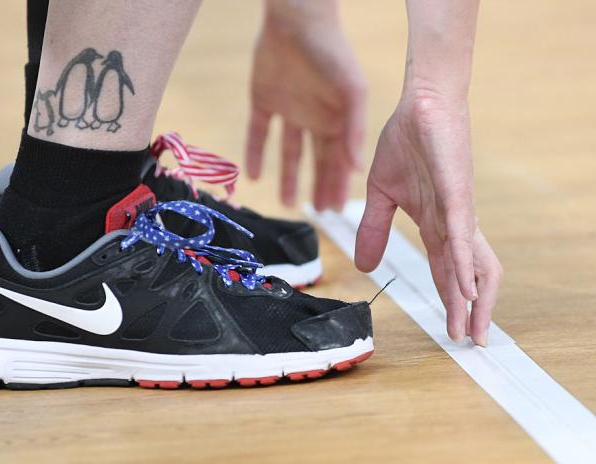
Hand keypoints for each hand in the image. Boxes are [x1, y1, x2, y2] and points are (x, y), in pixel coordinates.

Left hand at [246, 3, 366, 209]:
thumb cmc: (332, 53)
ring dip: (289, 177)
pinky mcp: (263, 100)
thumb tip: (358, 169)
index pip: (337, 160)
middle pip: (316, 161)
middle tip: (319, 213)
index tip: (336, 211)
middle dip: (319, 186)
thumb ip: (354, 130)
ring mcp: (289, 110)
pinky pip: (259, 133)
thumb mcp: (351, 92)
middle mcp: (314, 118)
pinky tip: (254, 176)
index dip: (336, 185)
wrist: (297, 20)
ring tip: (288, 203)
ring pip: (289, 152)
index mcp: (336, 119)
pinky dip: (255, 154)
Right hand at [354, 92, 502, 345]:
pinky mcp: (456, 193)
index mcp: (435, 223)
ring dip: (473, 297)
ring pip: (473, 262)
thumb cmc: (406, 143)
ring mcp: (458, 210)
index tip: (450, 330)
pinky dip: (462, 265)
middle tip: (469, 341)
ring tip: (472, 327)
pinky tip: (464, 289)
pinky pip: (461, 236)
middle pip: (467, 275)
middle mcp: (454, 223)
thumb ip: (375, 230)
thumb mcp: (380, 196)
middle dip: (471, 310)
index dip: (449, 299)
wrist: (419, 104)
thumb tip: (364, 266)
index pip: (444, 270)